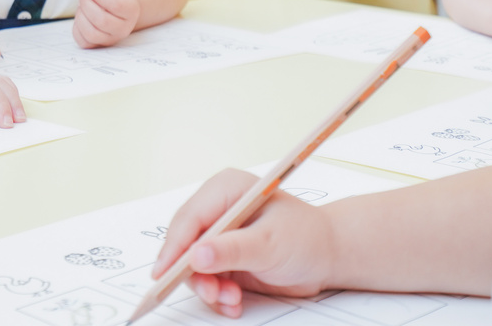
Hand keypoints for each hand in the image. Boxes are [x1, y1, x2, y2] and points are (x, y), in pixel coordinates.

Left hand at [73, 0, 140, 47]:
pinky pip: (84, 42)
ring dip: (81, 16)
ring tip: (81, 5)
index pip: (115, 6)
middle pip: (102, 21)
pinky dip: (77, 28)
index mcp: (131, 11)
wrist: (121, 14)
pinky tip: (81, 16)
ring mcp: (111, 39)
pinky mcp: (98, 46)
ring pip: (91, 33)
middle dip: (87, 5)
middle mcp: (123, 29)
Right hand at [153, 169, 336, 318]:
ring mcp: (221, 235)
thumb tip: (196, 255)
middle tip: (213, 293)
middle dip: (196, 273)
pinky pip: (206, 279)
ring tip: (231, 299)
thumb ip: (232, 250)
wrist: (327, 257)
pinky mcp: (224, 257)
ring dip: (210, 288)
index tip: (165, 274)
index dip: (174, 247)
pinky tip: (234, 301)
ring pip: (193, 266)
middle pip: (185, 244)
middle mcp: (219, 210)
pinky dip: (217, 294)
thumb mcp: (269, 244)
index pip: (189, 218)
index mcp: (226, 190)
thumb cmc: (306, 238)